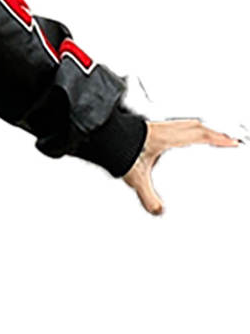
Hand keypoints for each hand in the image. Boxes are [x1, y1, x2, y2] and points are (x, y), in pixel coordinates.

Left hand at [123, 118, 240, 214]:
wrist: (101, 135)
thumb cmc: (117, 149)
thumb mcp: (135, 177)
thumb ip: (147, 196)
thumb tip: (158, 211)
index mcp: (166, 138)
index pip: (199, 136)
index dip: (218, 139)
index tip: (232, 142)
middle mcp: (163, 129)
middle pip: (196, 126)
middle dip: (215, 132)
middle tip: (227, 138)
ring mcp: (156, 126)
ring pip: (186, 123)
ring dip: (201, 128)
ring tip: (212, 135)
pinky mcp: (148, 127)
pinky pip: (175, 124)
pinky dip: (187, 128)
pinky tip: (183, 135)